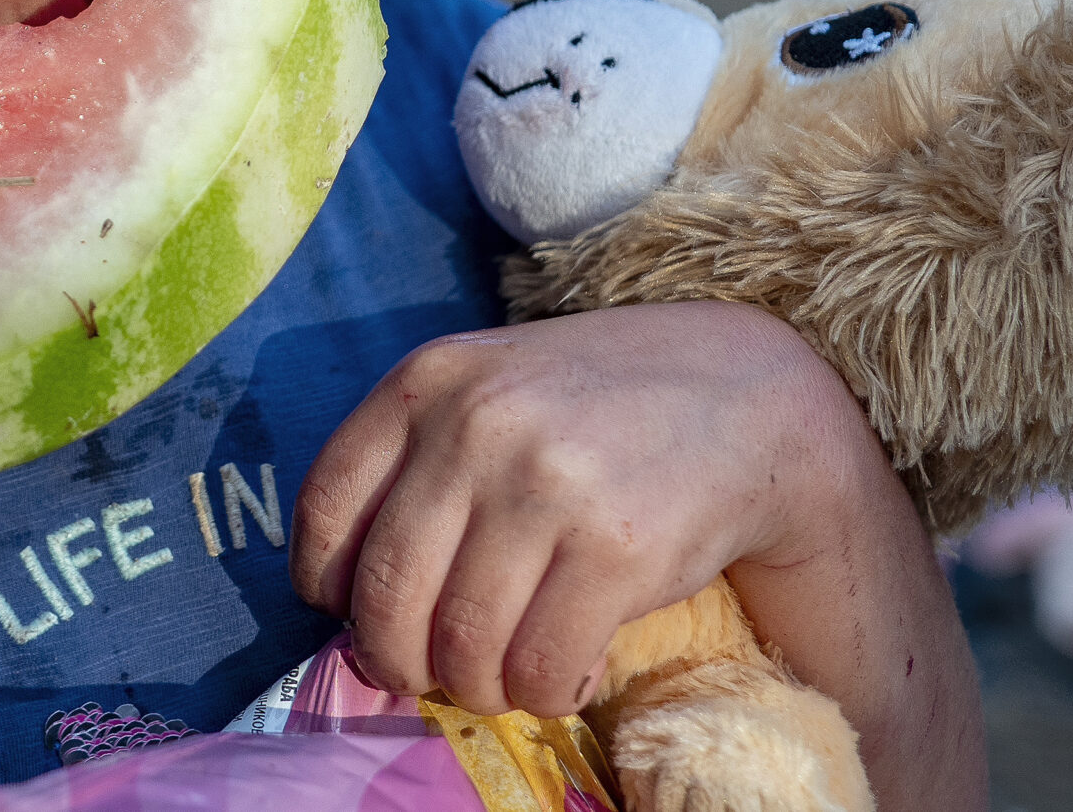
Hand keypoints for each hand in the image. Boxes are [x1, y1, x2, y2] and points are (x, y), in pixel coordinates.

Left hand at [291, 301, 873, 716]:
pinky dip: (540, 692)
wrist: (744, 395)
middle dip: (396, 659)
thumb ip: (415, 460)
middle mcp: (477, 424)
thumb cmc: (595, 407)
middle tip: (424, 672)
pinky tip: (561, 673)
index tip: (352, 614)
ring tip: (499, 675)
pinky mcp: (616, 548)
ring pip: (462, 643)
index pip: (328, 510)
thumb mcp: (486, 389)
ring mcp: (547, 484)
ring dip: (474, 685)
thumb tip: (344, 593)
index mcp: (427, 380)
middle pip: (388, 593)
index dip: (329, 587)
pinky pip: (539, 666)